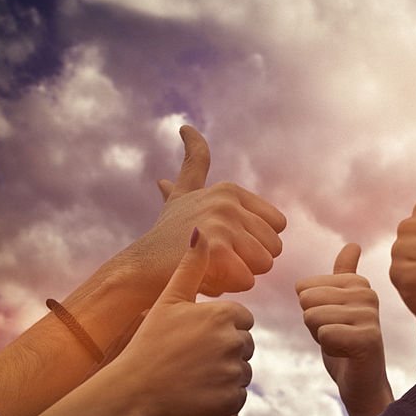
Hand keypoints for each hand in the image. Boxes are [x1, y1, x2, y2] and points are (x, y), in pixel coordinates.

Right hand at [109, 229, 254, 415]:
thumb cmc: (149, 342)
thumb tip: (200, 231)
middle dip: (223, 351)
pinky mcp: (232, 400)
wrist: (132, 390)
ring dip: (223, 375)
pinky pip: (237, 396)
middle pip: (244, 345)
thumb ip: (191, 266)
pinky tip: (196, 393)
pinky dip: (221, 397)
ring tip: (192, 374)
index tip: (194, 336)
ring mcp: (234, 372)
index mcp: (225, 314)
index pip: (241, 320)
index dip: (219, 328)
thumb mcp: (169, 300)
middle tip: (191, 358)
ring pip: (241, 371)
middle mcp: (235, 341)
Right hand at [127, 126, 285, 298]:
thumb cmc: (166, 236)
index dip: (255, 241)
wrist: (138, 270)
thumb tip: (188, 128)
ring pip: (264, 264)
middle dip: (250, 260)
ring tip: (212, 266)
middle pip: (274, 247)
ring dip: (241, 274)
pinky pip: (248, 280)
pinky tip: (207, 278)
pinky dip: (231, 286)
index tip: (224, 240)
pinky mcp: (216, 250)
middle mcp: (227, 202)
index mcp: (229, 190)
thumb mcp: (183, 194)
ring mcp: (221, 223)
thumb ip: (192, 162)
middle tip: (216, 258)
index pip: (278, 225)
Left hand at [295, 244, 392, 415]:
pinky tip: (347, 355)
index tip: (333, 324)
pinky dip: (329, 349)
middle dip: (313, 323)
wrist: (362, 384)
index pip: (305, 288)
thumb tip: (354, 244)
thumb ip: (343, 275)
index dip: (310, 311)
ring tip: (342, 344)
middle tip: (336, 336)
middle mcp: (369, 294)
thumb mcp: (338, 306)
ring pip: (314, 317)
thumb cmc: (345, 344)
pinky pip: (325, 334)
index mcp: (359, 283)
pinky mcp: (369, 338)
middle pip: (308, 300)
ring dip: (321, 337)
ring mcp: (371, 315)